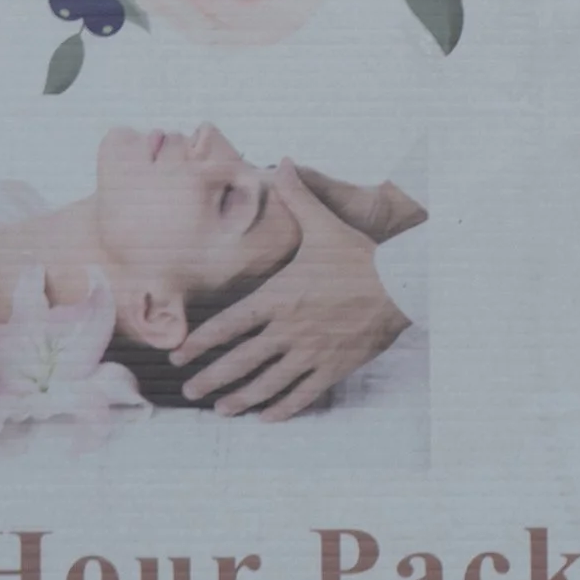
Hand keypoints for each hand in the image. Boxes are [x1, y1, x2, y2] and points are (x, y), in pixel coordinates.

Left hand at [172, 163, 406, 418]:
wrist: (401, 283)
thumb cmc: (359, 255)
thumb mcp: (325, 224)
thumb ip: (297, 197)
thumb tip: (282, 162)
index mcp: (279, 296)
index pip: (228, 324)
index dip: (199, 342)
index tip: (178, 355)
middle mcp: (288, 328)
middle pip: (239, 360)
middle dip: (210, 378)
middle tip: (189, 390)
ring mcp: (310, 351)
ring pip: (266, 383)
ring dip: (239, 398)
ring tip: (220, 409)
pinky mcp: (333, 367)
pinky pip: (302, 394)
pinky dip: (281, 408)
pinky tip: (266, 417)